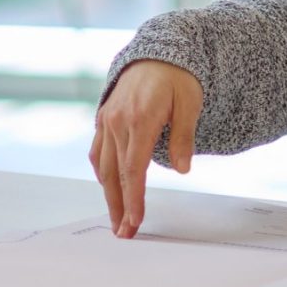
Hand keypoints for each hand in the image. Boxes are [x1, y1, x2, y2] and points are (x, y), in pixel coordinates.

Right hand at [88, 59, 201, 237]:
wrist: (157, 52)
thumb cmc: (178, 76)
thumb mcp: (190, 102)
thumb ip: (184, 136)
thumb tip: (183, 169)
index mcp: (139, 119)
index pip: (134, 169)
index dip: (134, 199)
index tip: (135, 221)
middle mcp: (117, 122)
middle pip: (114, 175)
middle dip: (119, 207)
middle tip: (124, 233)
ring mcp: (107, 120)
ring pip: (102, 166)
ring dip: (108, 195)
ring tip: (116, 219)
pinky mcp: (103, 119)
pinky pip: (97, 151)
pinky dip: (101, 173)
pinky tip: (108, 187)